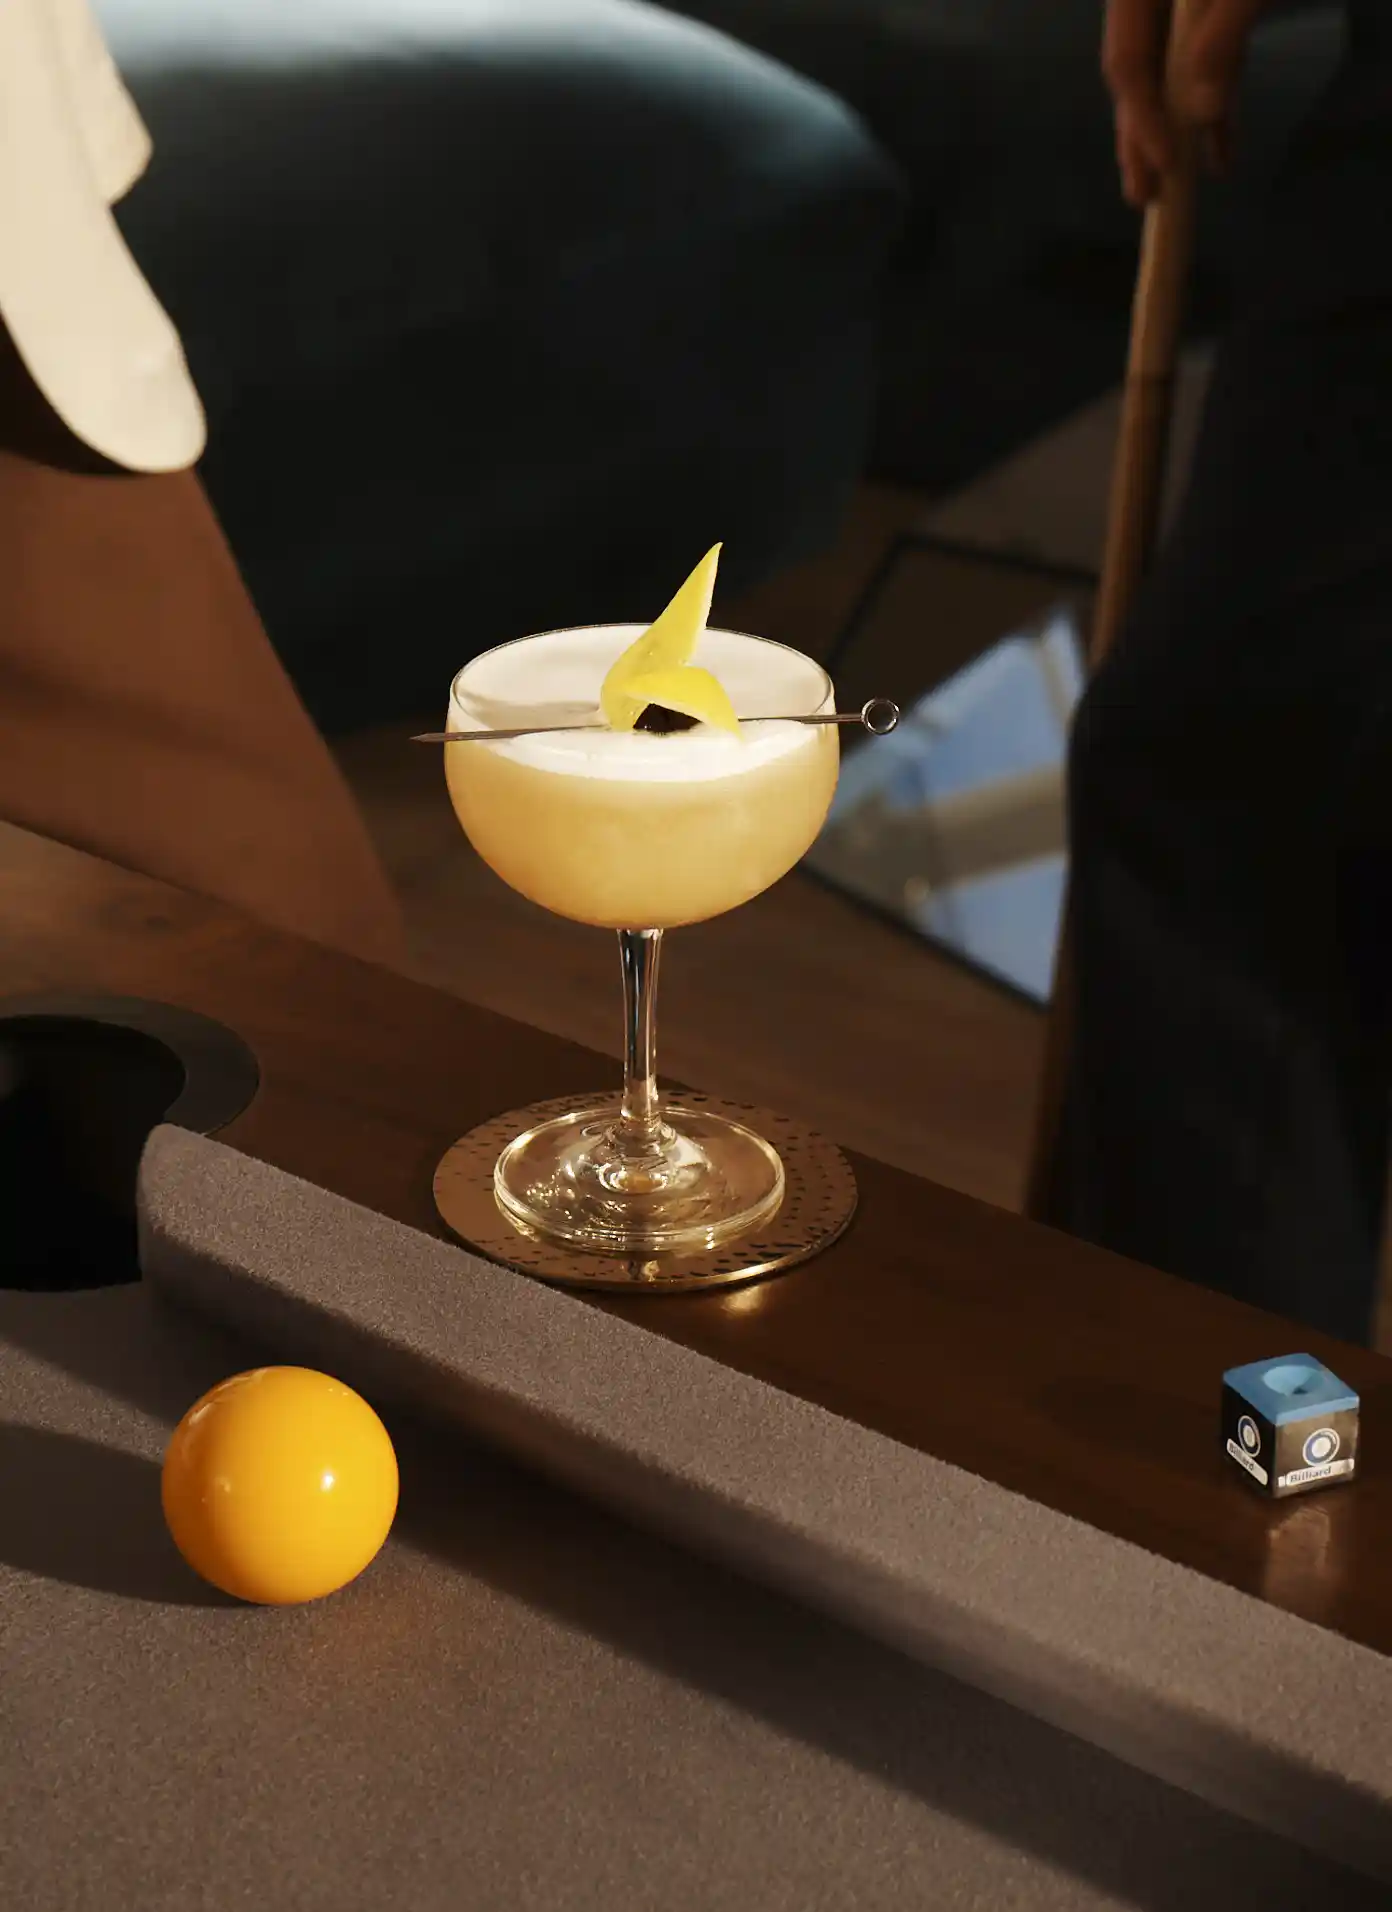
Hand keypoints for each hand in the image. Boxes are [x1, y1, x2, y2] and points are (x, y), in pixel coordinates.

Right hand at [1103, 0, 1273, 206]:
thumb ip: (1224, 33)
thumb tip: (1205, 110)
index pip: (1127, 61)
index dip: (1141, 117)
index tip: (1164, 163)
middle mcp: (1150, 2)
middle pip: (1137, 78)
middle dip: (1143, 139)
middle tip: (1144, 196)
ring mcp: (1180, 10)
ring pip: (1167, 80)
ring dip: (1176, 134)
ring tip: (1175, 187)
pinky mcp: (1211, 15)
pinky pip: (1206, 69)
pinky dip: (1214, 112)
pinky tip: (1220, 156)